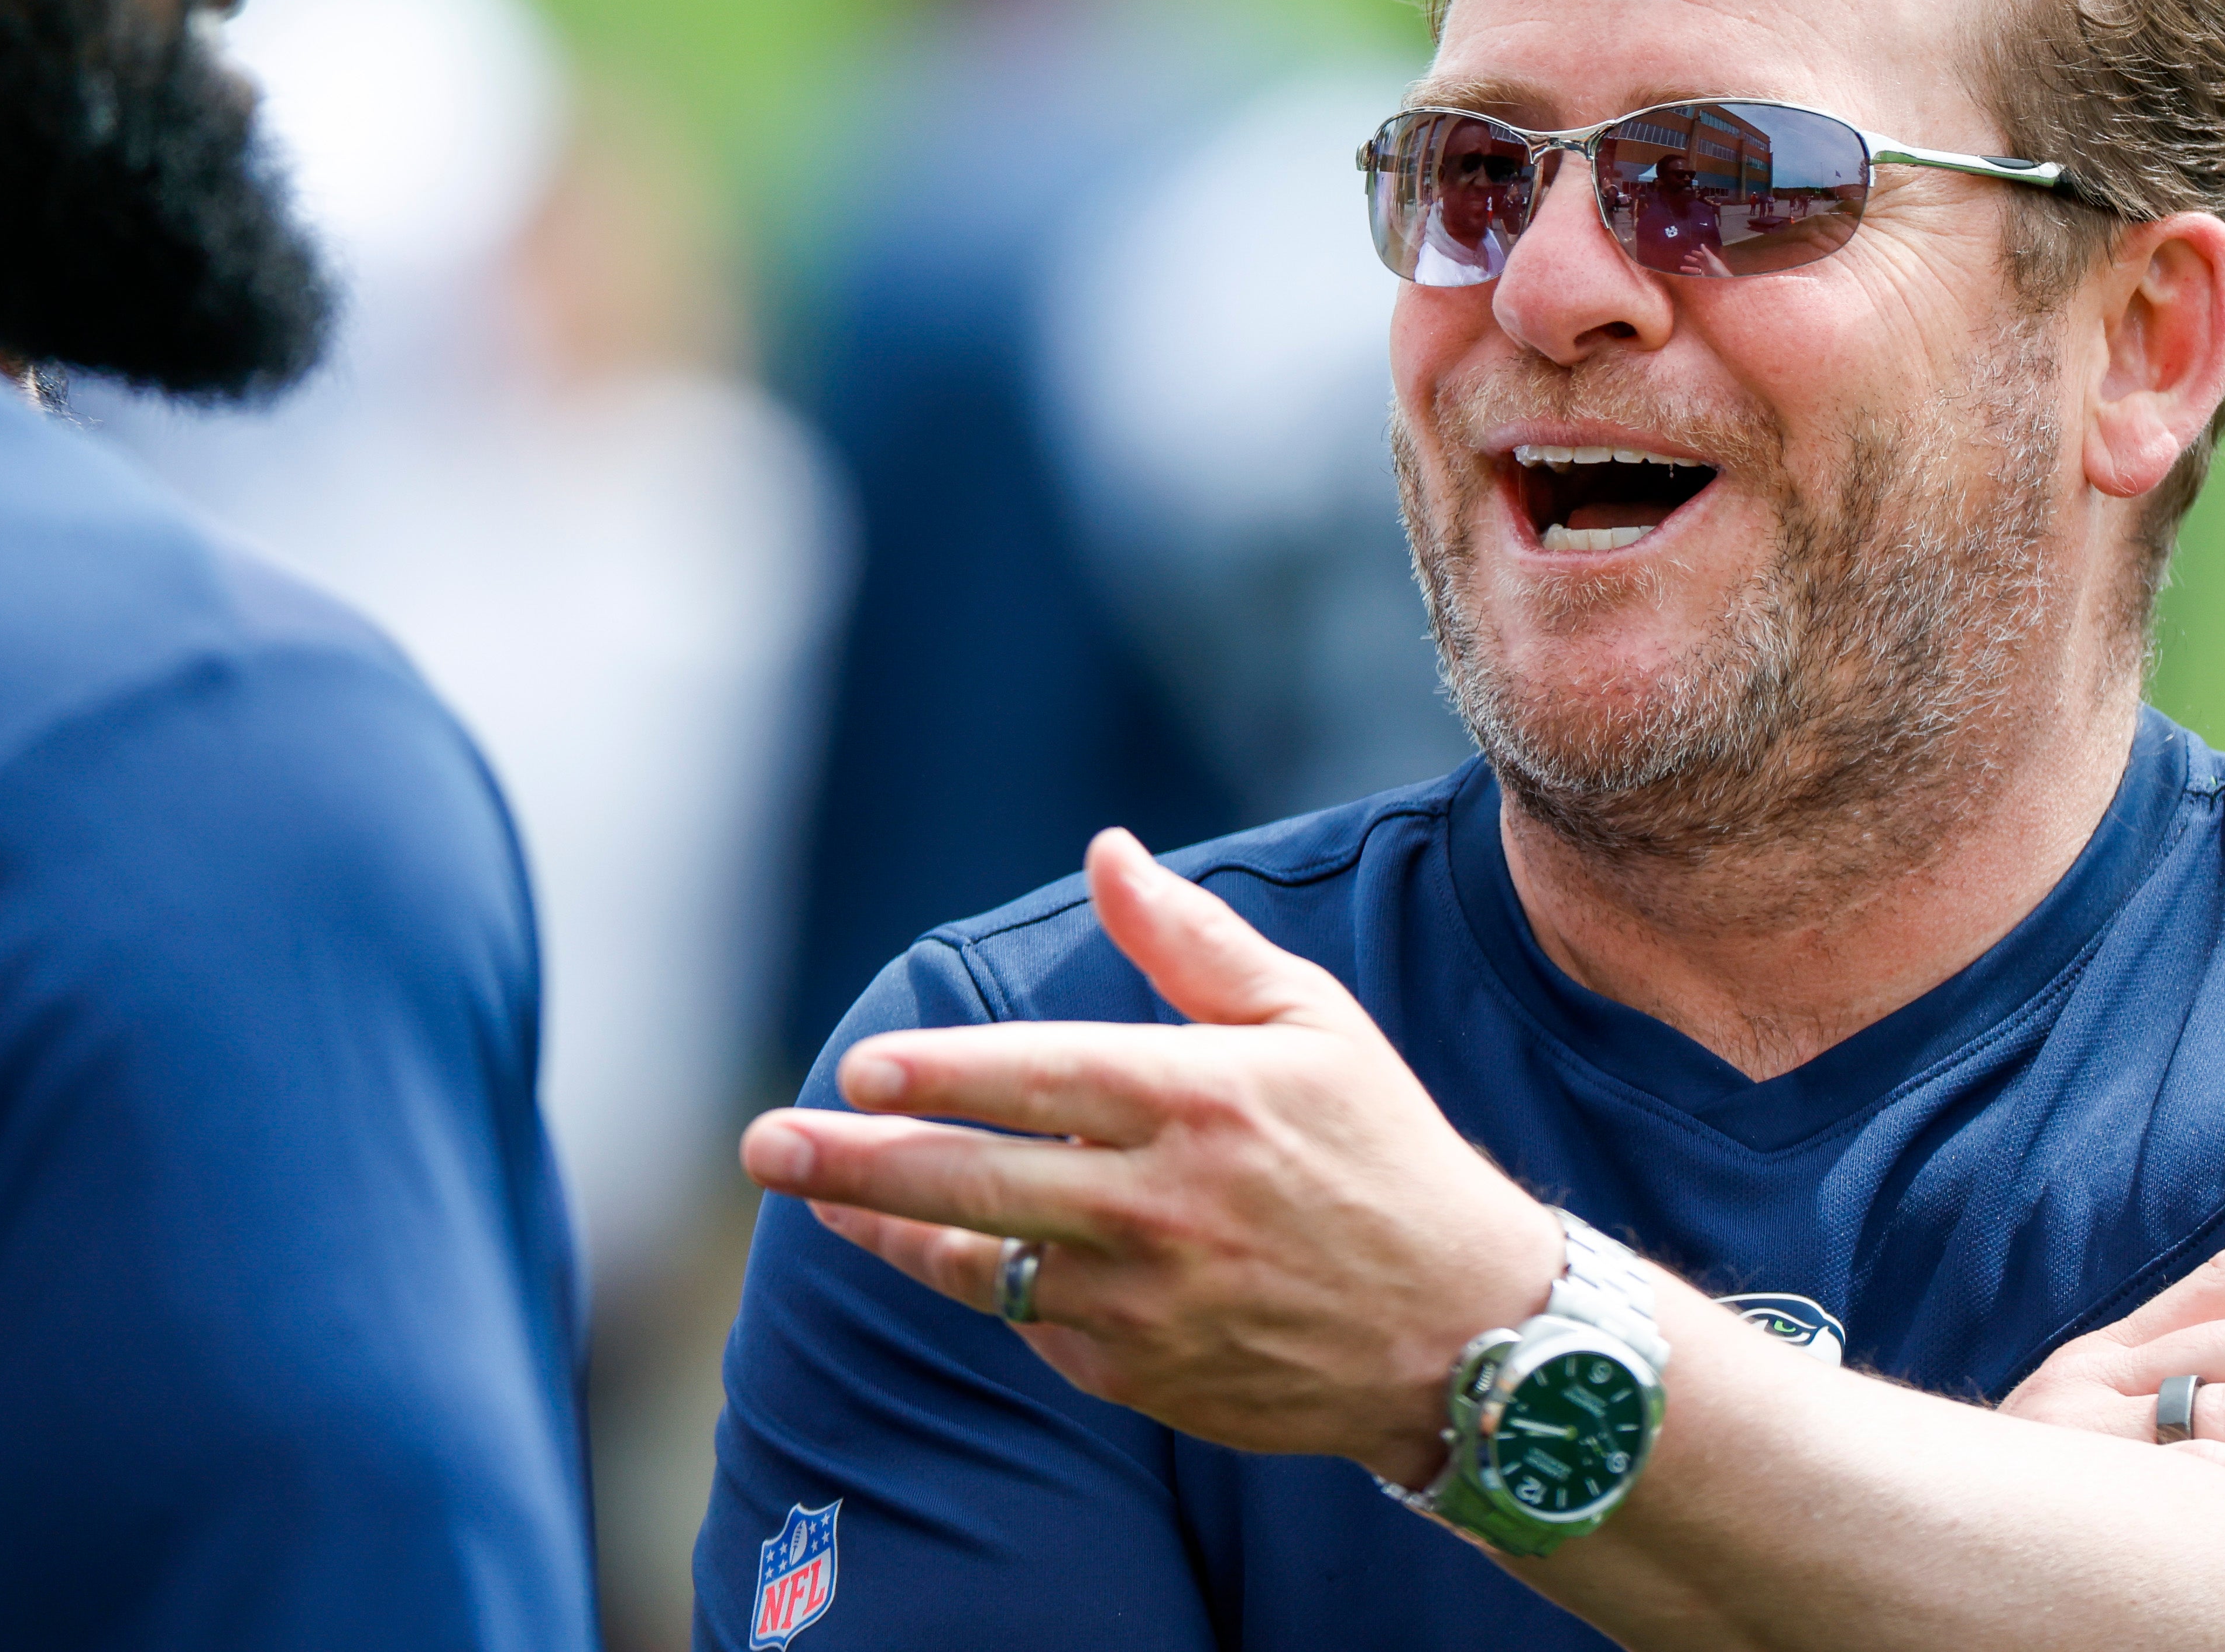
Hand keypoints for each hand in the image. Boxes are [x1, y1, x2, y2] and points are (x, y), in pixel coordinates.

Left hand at [739, 830, 1562, 1484]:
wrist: (1458, 1333)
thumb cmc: (1380, 1153)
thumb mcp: (1312, 1023)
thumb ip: (1193, 941)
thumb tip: (1107, 850)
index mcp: (1204, 1101)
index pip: (1042, 1080)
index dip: (942, 1076)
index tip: (862, 1070)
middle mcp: (1163, 1205)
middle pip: (980, 1181)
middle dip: (859, 1161)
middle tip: (766, 1143)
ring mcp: (1146, 1300)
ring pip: (984, 1262)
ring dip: (887, 1227)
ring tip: (814, 1193)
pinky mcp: (1138, 1374)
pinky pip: (1033, 1322)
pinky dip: (988, 1283)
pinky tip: (944, 1246)